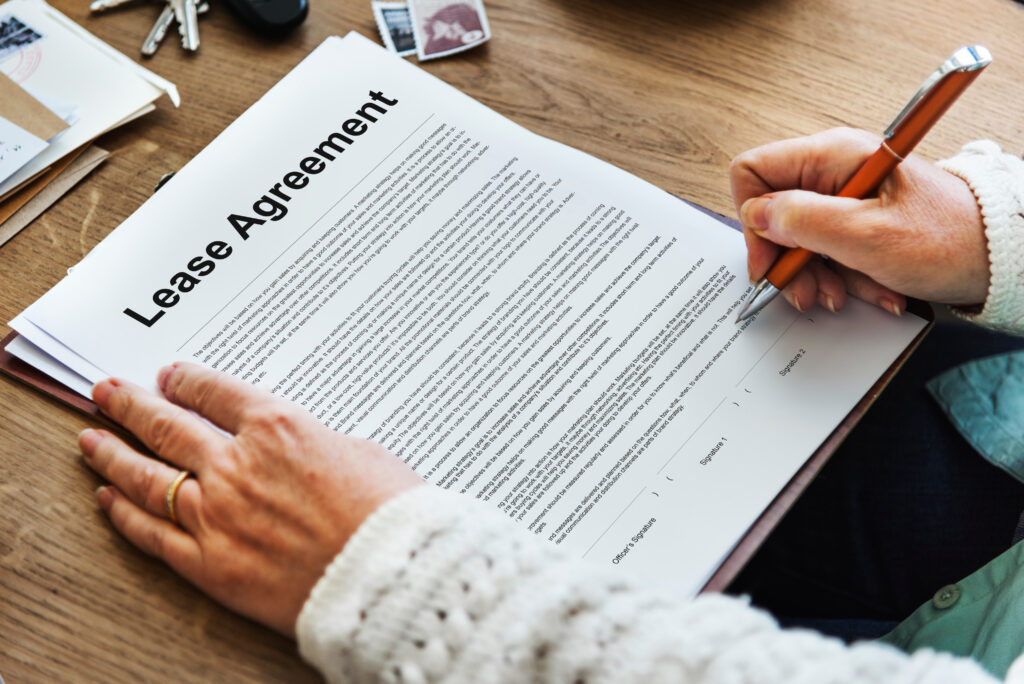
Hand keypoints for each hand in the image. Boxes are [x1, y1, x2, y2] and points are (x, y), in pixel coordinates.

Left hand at [79, 362, 422, 635]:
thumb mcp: (360, 451)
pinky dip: (125, 515)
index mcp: (277, 427)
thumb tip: (294, 447)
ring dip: (113, 454)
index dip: (187, 381)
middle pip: (167, 426)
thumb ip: (313, 443)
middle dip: (131, 406)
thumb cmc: (387, 512)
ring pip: (147, 477)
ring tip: (91, 440)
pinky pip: (154, 534)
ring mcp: (216, 515)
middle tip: (106, 393)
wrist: (387, 574)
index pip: (215, 392)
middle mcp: (236, 465)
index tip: (170, 377)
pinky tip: (108, 500)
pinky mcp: (210, 564)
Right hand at [730, 127, 989, 313]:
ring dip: (819, 276)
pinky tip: (871, 290)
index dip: (753, 220)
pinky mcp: (858, 220)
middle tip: (808, 292)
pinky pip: (829, 251)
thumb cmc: (948, 239)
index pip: (754, 172)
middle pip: (775, 213)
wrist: (1000, 256)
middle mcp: (833, 170)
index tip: (770, 260)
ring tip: (847, 294)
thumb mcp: (867, 236)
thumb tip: (757, 215)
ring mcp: (845, 196)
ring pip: (800, 239)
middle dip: (789, 261)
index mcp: (832, 157)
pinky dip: (844, 276)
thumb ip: (803, 221)